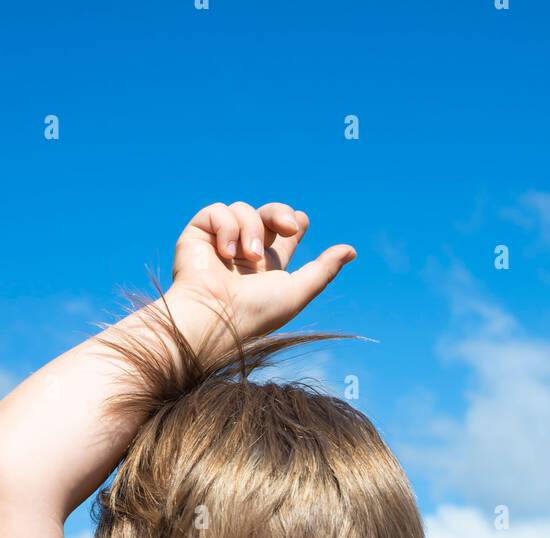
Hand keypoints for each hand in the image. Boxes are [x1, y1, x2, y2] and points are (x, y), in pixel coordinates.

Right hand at [166, 200, 355, 341]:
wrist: (214, 316)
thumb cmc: (256, 311)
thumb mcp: (297, 292)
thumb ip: (323, 270)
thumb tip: (352, 250)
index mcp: (266, 268)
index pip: (281, 237)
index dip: (291, 223)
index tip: (301, 221)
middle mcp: (243, 254)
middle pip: (267, 215)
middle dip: (280, 213)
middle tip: (289, 225)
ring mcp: (220, 243)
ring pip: (243, 210)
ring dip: (251, 230)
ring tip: (248, 258)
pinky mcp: (198, 234)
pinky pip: (217, 211)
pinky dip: (227, 227)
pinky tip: (226, 252)